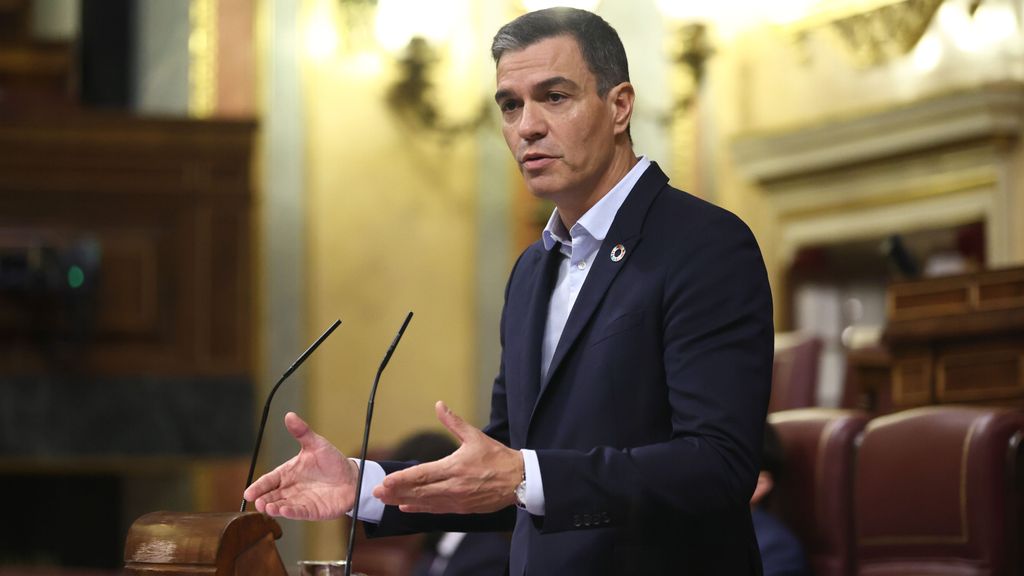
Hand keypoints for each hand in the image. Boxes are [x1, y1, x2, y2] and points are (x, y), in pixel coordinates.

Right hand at [243, 412, 358, 519]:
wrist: (352, 477)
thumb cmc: (332, 461)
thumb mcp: (316, 444)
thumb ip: (302, 432)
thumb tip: (289, 415)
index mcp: (288, 473)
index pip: (269, 480)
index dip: (258, 487)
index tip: (248, 493)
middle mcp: (291, 488)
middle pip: (272, 496)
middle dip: (263, 500)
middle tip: (257, 502)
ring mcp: (300, 501)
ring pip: (282, 506)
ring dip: (274, 508)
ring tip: (267, 507)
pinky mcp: (311, 510)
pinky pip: (299, 512)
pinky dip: (291, 513)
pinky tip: (284, 511)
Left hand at [373, 401, 523, 513]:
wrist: (518, 480)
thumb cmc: (497, 457)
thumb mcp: (475, 436)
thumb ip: (453, 422)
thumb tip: (439, 405)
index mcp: (455, 467)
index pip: (422, 474)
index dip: (402, 479)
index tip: (386, 480)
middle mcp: (453, 487)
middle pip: (419, 491)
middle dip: (396, 492)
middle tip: (377, 492)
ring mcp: (457, 500)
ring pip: (425, 502)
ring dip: (404, 501)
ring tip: (387, 500)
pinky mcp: (462, 509)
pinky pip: (436, 510)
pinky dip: (420, 509)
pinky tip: (406, 507)